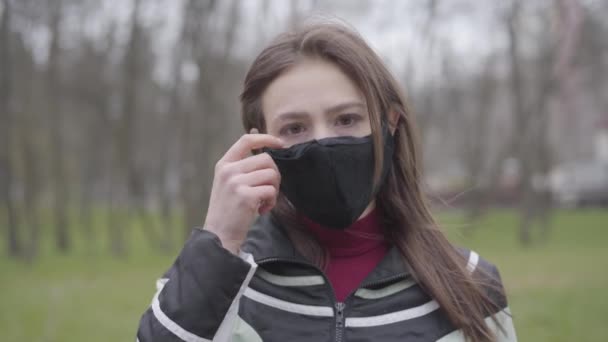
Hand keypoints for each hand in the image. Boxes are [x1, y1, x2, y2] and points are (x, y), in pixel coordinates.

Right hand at [203, 129, 282, 253]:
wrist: (219, 235)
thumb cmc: (228, 210)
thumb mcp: (229, 183)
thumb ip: (243, 168)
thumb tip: (269, 155)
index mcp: (224, 164)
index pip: (246, 140)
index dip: (266, 138)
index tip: (280, 144)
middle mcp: (228, 171)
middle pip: (266, 159)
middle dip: (275, 175)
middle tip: (269, 190)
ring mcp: (236, 183)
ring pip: (272, 174)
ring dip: (274, 190)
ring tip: (264, 202)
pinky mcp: (245, 196)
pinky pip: (271, 191)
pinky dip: (271, 202)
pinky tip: (262, 210)